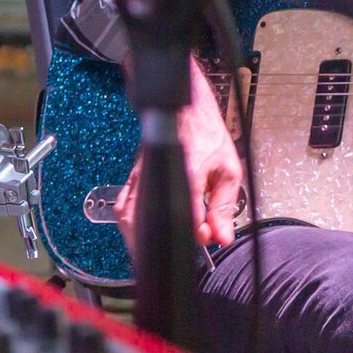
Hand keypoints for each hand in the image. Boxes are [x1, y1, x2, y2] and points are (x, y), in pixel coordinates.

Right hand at [113, 63, 247, 252]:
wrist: (188, 110)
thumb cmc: (208, 136)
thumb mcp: (228, 172)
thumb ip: (225, 207)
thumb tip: (222, 236)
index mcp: (187, 172)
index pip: (187, 218)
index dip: (199, 235)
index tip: (209, 234)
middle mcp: (158, 175)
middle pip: (148, 223)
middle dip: (166, 241)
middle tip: (187, 241)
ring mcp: (140, 176)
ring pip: (129, 218)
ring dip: (145, 236)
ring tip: (165, 240)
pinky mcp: (132, 177)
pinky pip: (123, 207)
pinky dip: (132, 223)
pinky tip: (145, 229)